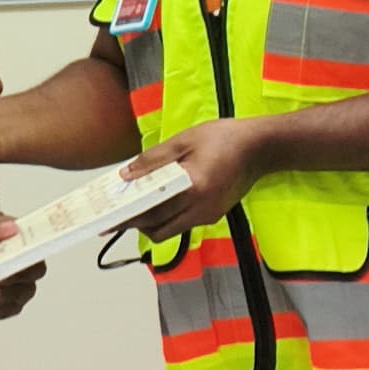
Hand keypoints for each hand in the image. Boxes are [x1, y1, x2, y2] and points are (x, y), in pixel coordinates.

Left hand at [124, 120, 269, 241]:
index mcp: (192, 187)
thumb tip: (126, 175)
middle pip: (159, 229)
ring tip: (135, 208)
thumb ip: (152, 160)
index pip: (152, 211)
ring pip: (170, 231)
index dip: (128, 217)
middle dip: (136, 224)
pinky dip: (167, 218)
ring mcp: (208, 216)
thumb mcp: (183, 141)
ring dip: (151, 223)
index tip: (109, 221)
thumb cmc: (223, 138)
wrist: (259, 148)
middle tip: (117, 216)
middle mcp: (201, 209)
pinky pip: (183, 224)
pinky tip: (158, 203)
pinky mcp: (213, 216)